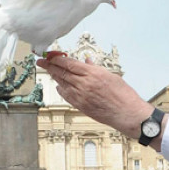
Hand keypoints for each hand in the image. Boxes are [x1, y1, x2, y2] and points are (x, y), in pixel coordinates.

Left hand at [36, 56, 154, 139]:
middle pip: (62, 73)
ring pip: (62, 84)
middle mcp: (84, 84)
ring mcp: (81, 96)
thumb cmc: (123, 95)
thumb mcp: (111, 75)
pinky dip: (61, 89)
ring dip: (54, 77)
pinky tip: (59, 86)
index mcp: (92, 73)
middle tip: (41, 62)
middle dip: (49, 66)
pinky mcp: (81, 106)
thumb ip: (95, 68)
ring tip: (49, 71)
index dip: (56, 59)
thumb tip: (86, 62)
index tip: (49, 55)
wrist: (127, 113)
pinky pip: (66, 96)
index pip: (69, 63)